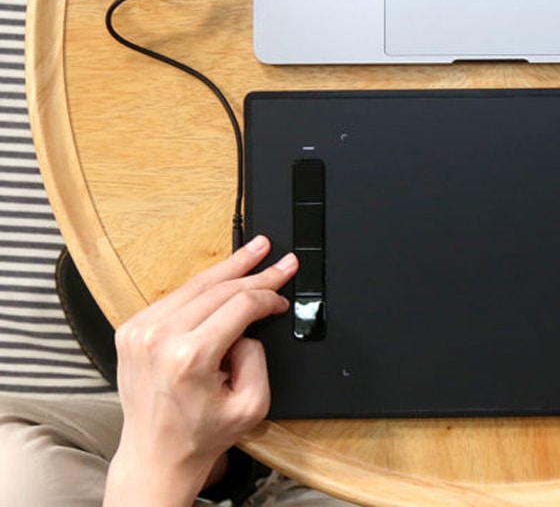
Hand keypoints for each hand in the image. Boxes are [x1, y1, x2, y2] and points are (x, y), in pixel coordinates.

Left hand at [104, 235, 297, 506]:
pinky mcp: (131, 330)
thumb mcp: (252, 404)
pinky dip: (203, 286)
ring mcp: (140, 331)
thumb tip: (250, 326)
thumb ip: (258, 357)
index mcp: (189, 357)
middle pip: (220, 288)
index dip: (269, 296)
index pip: (241, 305)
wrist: (155, 456)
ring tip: (255, 250)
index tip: (282, 298)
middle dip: (257, 271)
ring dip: (231, 266)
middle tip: (281, 260)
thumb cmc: (199, 434)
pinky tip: (223, 275)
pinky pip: (176, 296)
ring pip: (197, 284)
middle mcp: (160, 338)